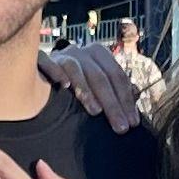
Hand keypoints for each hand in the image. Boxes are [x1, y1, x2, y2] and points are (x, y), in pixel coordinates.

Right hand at [38, 38, 158, 131]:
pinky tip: (63, 86)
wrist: (44, 72)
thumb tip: (135, 104)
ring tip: (96, 112)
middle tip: (120, 127)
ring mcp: (62, 55)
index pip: (117, 76)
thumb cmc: (77, 82)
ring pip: (76, 70)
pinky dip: (56, 72)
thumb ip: (115, 91)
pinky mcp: (42, 59)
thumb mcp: (98, 82)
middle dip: (112, 103)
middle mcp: (81, 51)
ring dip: (86, 91)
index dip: (126, 100)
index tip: (132, 123)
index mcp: (99, 54)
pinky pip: (47, 63)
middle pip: (100, 77)